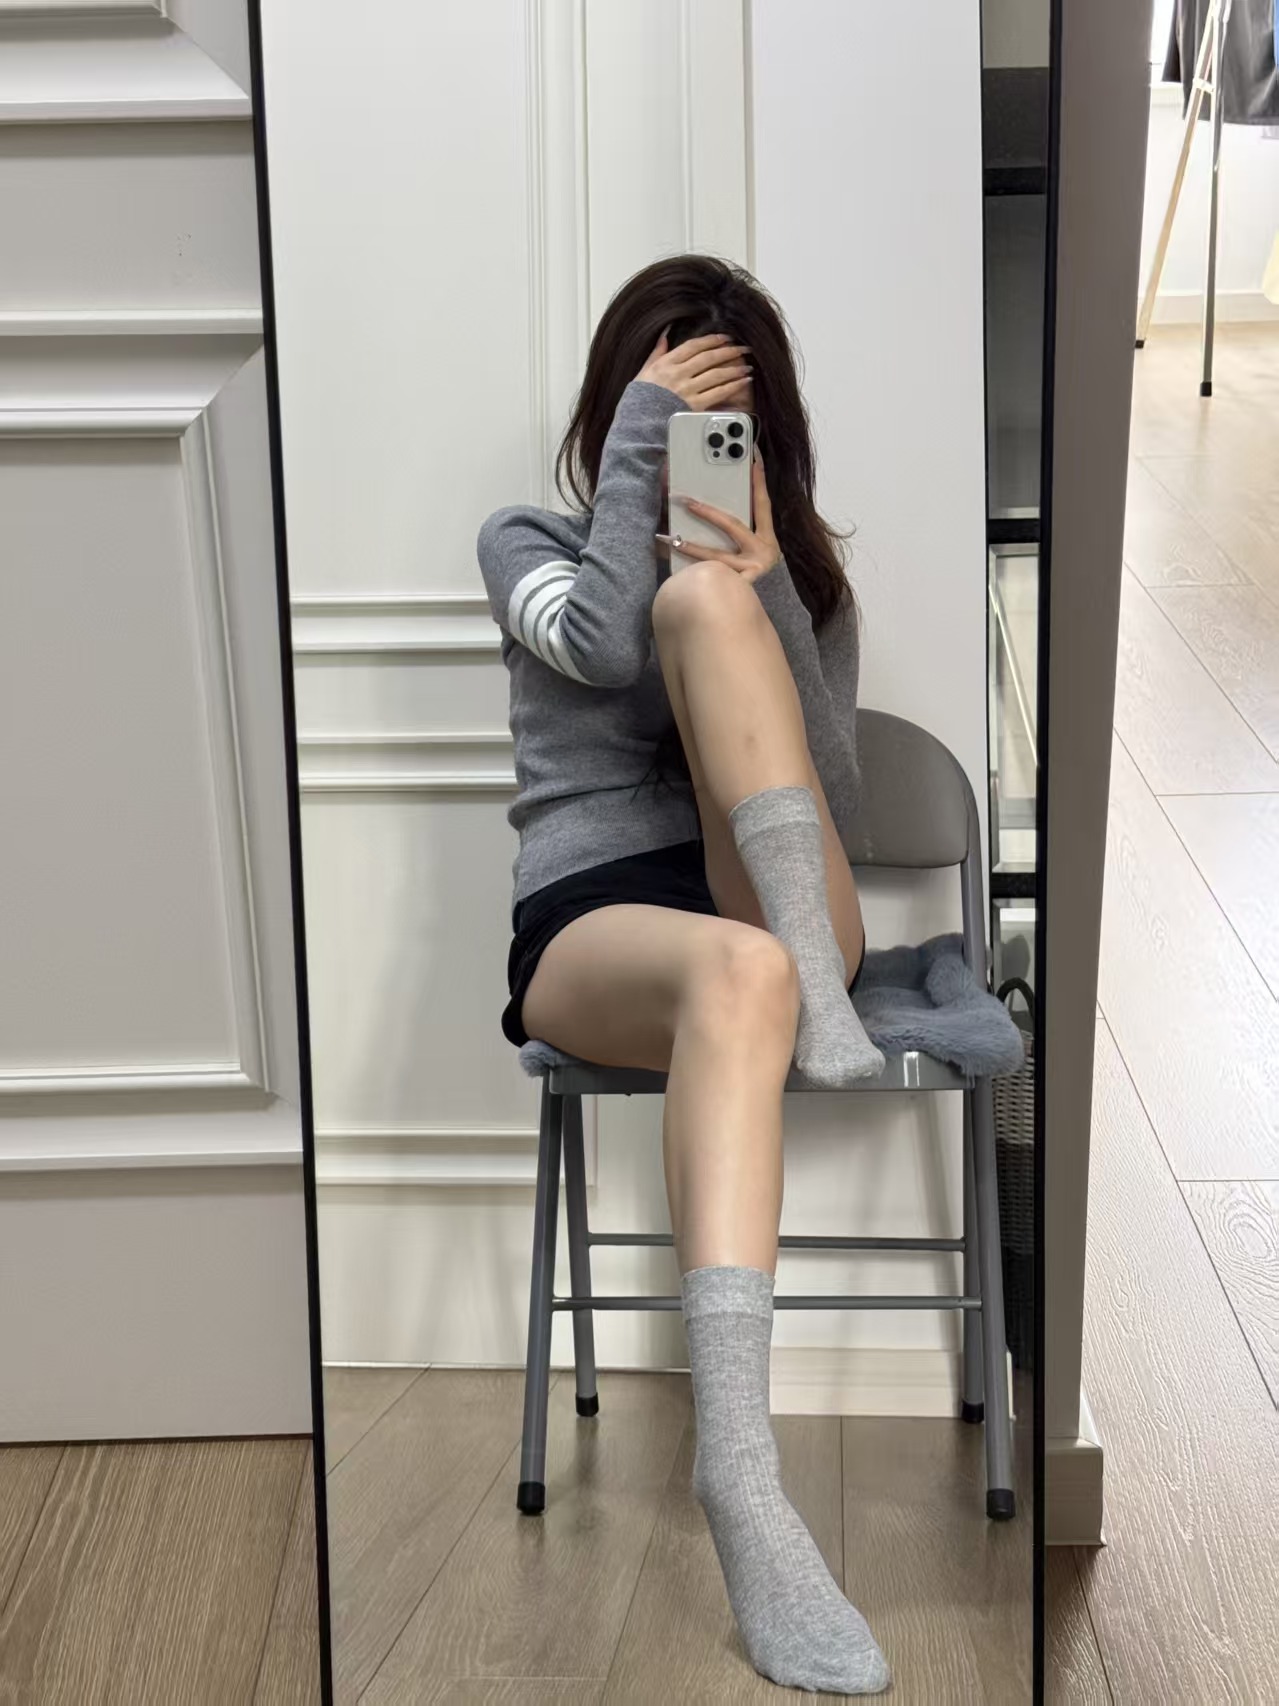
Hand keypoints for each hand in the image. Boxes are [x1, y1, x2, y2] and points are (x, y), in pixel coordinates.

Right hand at [637, 329, 752, 410]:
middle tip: (743, 348)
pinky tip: (743, 381)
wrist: (638, 425)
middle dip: (728, 351)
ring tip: (747, 365)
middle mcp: (679, 374)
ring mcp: (688, 390)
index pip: (693, 346)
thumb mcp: (644, 372)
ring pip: (716, 374)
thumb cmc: (639, 401)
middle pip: (708, 358)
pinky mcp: (695, 406)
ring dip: (734, 368)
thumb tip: (665, 334)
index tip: (724, 337)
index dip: (711, 340)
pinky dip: (733, 385)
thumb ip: (657, 352)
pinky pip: (718, 392)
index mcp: (667, 364)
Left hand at [664, 452, 780, 585]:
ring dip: (692, 547)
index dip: (759, 482)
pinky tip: (674, 572)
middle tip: (687, 502)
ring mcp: (748, 574)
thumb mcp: (755, 547)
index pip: (763, 504)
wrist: (751, 616)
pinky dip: (689, 574)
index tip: (754, 459)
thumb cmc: (752, 571)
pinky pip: (708, 579)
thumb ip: (742, 525)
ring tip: (670, 538)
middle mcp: (761, 555)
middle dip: (709, 513)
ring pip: (716, 557)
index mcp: (768, 539)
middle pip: (733, 527)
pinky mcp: (735, 592)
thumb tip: (720, 498)